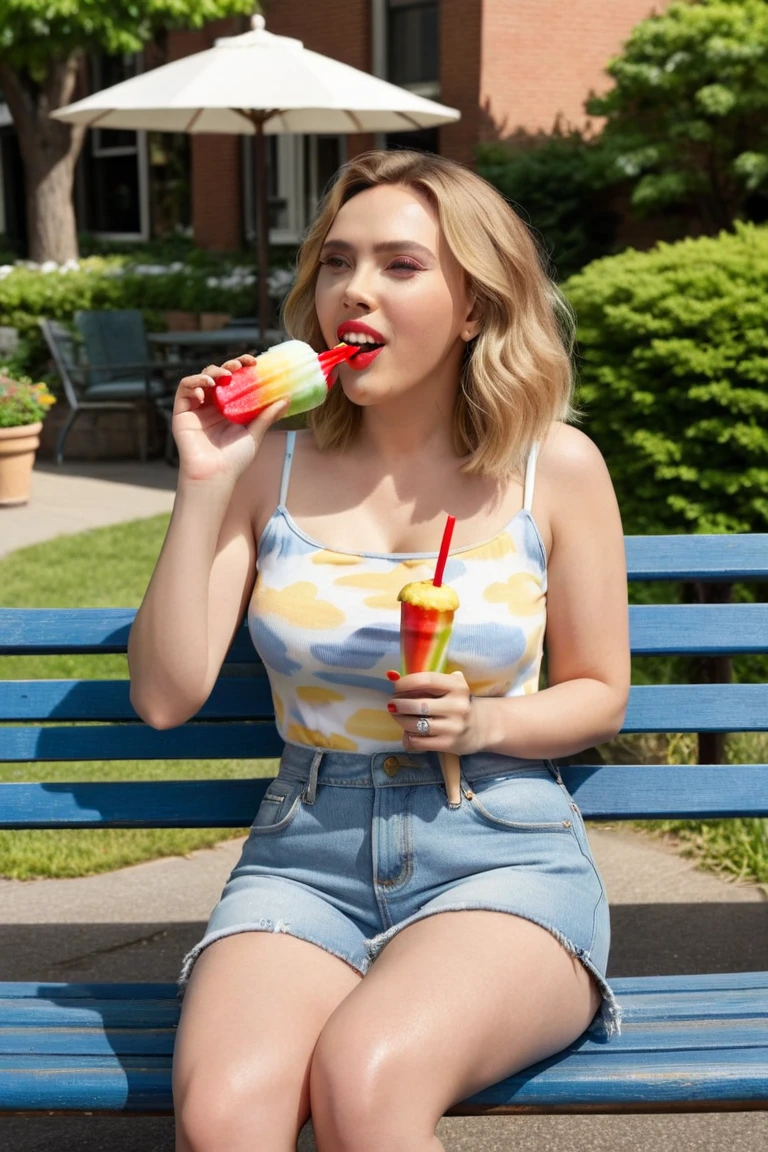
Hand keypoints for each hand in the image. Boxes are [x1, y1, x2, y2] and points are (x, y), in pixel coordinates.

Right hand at [172, 354, 287, 484]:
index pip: (234, 380)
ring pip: (200, 378)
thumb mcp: (255, 433)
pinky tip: (206, 390)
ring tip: (224, 376)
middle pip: (217, 375)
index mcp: (228, 408)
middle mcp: (212, 405)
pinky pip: (184, 389)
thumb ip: (267, 415)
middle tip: (239, 365)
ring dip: (212, 371)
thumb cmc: (234, 459)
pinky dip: (194, 383)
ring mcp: (197, 408)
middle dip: (228, 365)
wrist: (215, 475)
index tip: (253, 362)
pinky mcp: (182, 412)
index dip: (242, 367)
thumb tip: (287, 398)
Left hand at [387, 670, 480, 754]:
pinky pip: (418, 741)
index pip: (427, 680)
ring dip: (400, 719)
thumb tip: (391, 675)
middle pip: (418, 704)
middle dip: (399, 704)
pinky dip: (408, 737)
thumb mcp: (449, 688)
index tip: (396, 687)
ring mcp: (454, 727)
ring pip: (415, 724)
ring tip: (397, 716)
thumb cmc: (456, 703)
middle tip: (393, 704)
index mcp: (458, 687)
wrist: (480, 728)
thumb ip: (426, 682)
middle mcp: (458, 706)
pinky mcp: (448, 744)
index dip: (406, 682)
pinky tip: (408, 732)